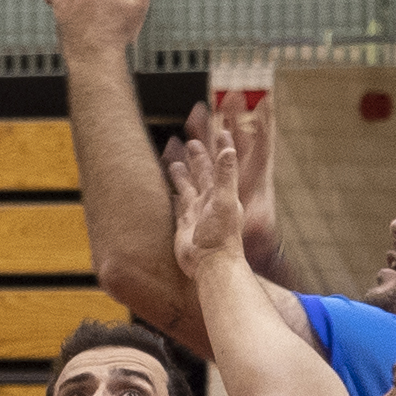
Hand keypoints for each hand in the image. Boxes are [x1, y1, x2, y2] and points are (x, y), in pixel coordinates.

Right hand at [167, 101, 247, 279]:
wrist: (210, 265)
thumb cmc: (222, 236)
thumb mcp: (225, 201)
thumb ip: (225, 176)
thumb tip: (228, 149)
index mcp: (221, 192)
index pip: (221, 164)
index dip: (220, 147)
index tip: (220, 130)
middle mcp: (209, 200)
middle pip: (202, 173)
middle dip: (197, 157)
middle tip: (191, 141)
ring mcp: (196, 213)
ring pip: (187, 187)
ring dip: (182, 174)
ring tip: (175, 161)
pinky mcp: (184, 224)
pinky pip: (177, 205)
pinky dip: (173, 195)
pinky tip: (167, 189)